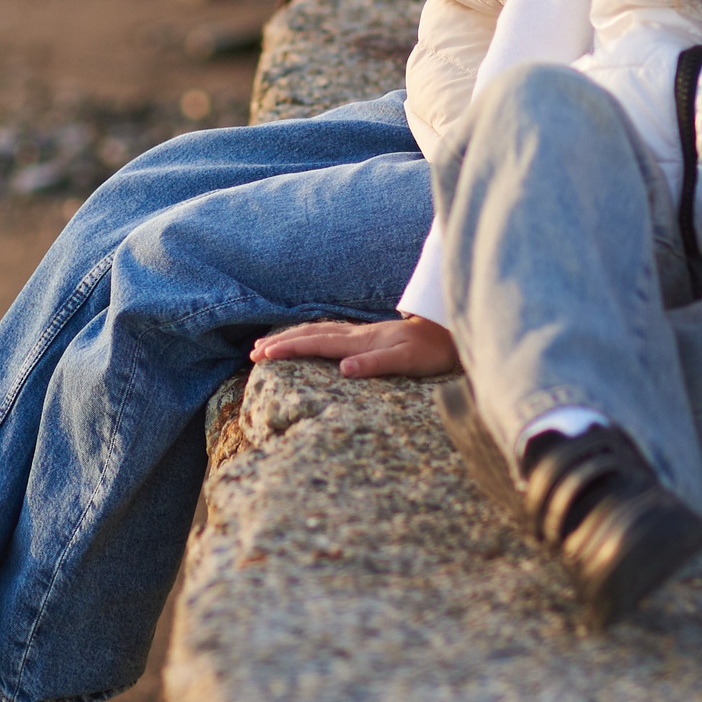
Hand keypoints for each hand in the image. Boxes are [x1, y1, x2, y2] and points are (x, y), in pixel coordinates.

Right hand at [251, 316, 458, 378]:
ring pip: (317, 332)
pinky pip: (328, 334)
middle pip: (310, 334)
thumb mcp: (406, 361)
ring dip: (291, 337)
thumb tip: (343, 369)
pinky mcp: (367, 337)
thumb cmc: (430, 352)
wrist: (448, 333)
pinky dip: (309, 336)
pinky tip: (306, 339)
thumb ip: (375, 364)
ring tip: (268, 344)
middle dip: (280, 342)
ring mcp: (360, 334)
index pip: (316, 343)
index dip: (288, 348)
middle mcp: (356, 335)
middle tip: (253, 351)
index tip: (262, 355)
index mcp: (360, 342)